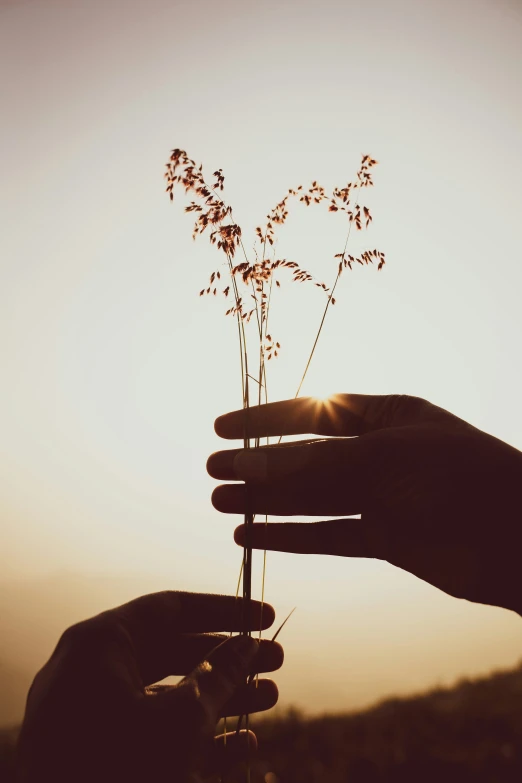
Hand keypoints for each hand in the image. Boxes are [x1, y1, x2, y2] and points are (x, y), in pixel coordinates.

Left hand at [17, 591, 282, 782]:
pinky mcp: (99, 757)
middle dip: (229, 660)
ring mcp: (94, 717)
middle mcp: (93, 673)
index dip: (223, 611)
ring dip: (222, 699)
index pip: (170, 609)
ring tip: (270, 698)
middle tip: (276, 661)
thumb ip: (219, 676)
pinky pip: (154, 735)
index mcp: (101, 645)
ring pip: (168, 696)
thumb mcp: (179, 719)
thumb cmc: (117, 769)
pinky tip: (244, 747)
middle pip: (173, 651)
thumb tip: (248, 646)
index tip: (266, 617)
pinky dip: (198, 737)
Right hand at [207, 394, 521, 613]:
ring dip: (267, 502)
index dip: (266, 420)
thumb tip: (252, 464)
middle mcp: (381, 454)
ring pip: (312, 499)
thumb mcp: (388, 457)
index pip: (314, 411)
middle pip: (306, 458)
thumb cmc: (464, 478)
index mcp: (389, 416)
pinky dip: (291, 536)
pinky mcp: (386, 538)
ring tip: (219, 503)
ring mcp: (383, 497)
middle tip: (211, 471)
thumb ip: (319, 464)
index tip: (222, 427)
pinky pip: (328, 535)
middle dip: (259, 465)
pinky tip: (253, 535)